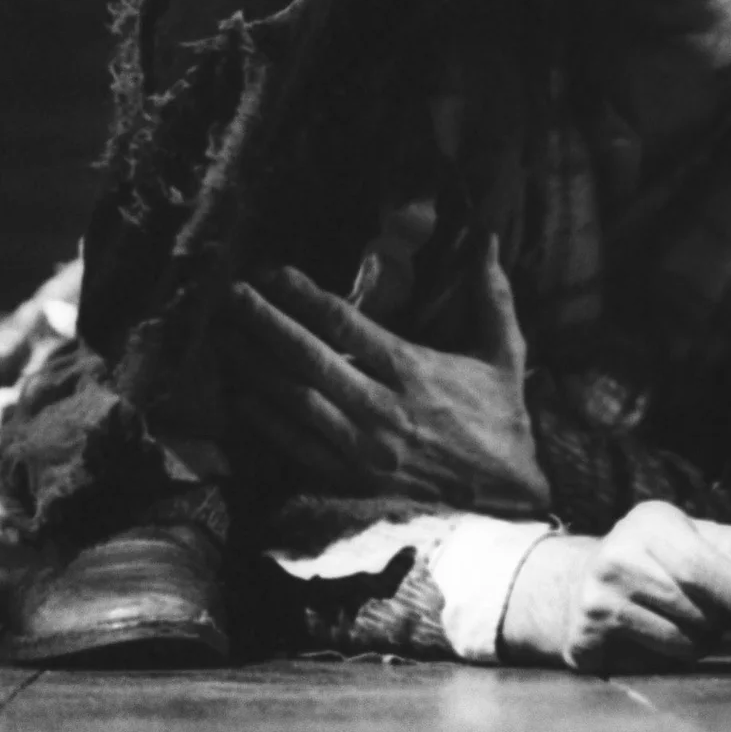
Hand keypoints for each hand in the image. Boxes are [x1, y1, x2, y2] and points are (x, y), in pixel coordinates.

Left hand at [222, 238, 550, 516]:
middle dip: (266, 324)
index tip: (275, 272)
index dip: (305, 296)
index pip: (346, 326)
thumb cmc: (502, 415)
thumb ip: (492, 292)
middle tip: (232, 294)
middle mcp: (382, 409)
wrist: (506, 496)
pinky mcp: (353, 479)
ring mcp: (363, 449)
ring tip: (223, 336)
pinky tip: (239, 394)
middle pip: (309, 360)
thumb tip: (488, 235)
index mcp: (414, 372)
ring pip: (296, 402)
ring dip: (255, 367)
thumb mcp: (506, 350)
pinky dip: (265, 420)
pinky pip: (298, 446)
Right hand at [501, 500, 730, 671]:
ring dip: (702, 643)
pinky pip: (654, 662)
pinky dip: (669, 657)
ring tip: (691, 626)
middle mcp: (618, 555)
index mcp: (652, 521)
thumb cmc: (656, 559)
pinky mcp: (586, 638)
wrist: (580, 582)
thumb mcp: (693, 537)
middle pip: (697, 611)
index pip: (701, 568)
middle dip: (728, 625)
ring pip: (682, 643)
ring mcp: (597, 598)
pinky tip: (656, 638)